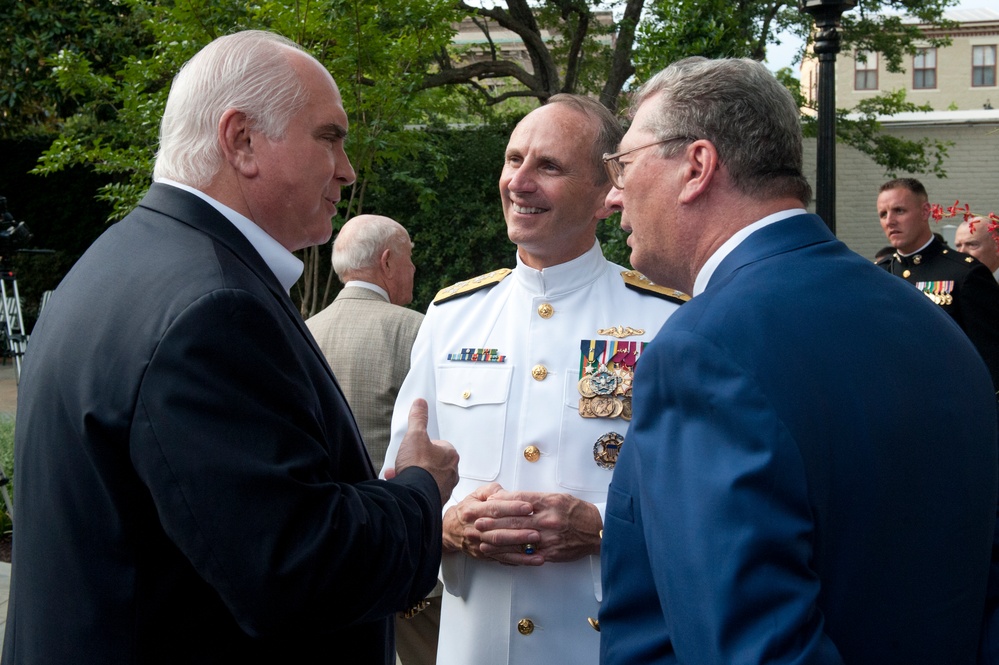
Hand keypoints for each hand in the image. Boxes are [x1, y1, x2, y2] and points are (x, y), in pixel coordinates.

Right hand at [385, 399, 458, 504]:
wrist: (415, 495)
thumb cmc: (419, 467)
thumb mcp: (415, 435)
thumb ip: (418, 418)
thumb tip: (420, 404)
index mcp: (450, 455)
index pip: (439, 445)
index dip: (423, 445)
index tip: (414, 448)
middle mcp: (452, 472)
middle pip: (433, 462)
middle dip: (417, 462)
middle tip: (406, 462)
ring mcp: (445, 487)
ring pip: (428, 478)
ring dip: (415, 476)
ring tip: (401, 475)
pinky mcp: (436, 500)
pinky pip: (425, 491)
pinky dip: (414, 488)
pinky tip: (403, 486)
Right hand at [442, 483, 539, 564]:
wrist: (450, 529)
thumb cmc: (468, 510)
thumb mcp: (478, 494)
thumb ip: (494, 491)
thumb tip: (511, 494)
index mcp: (474, 510)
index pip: (494, 509)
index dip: (512, 508)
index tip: (528, 507)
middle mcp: (475, 529)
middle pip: (498, 531)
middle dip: (519, 532)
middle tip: (536, 532)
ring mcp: (479, 544)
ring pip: (500, 548)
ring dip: (520, 550)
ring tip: (537, 550)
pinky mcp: (483, 555)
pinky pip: (501, 558)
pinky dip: (517, 560)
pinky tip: (530, 560)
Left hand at [476, 491, 601, 563]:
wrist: (599, 530)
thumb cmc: (577, 512)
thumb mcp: (557, 498)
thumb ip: (535, 499)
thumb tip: (513, 499)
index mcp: (548, 502)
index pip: (519, 500)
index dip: (501, 502)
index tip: (487, 503)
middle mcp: (547, 518)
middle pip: (515, 520)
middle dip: (494, 522)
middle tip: (477, 522)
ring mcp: (549, 537)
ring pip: (519, 538)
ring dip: (499, 540)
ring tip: (484, 540)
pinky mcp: (552, 552)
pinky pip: (529, 554)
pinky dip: (514, 554)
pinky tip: (502, 554)